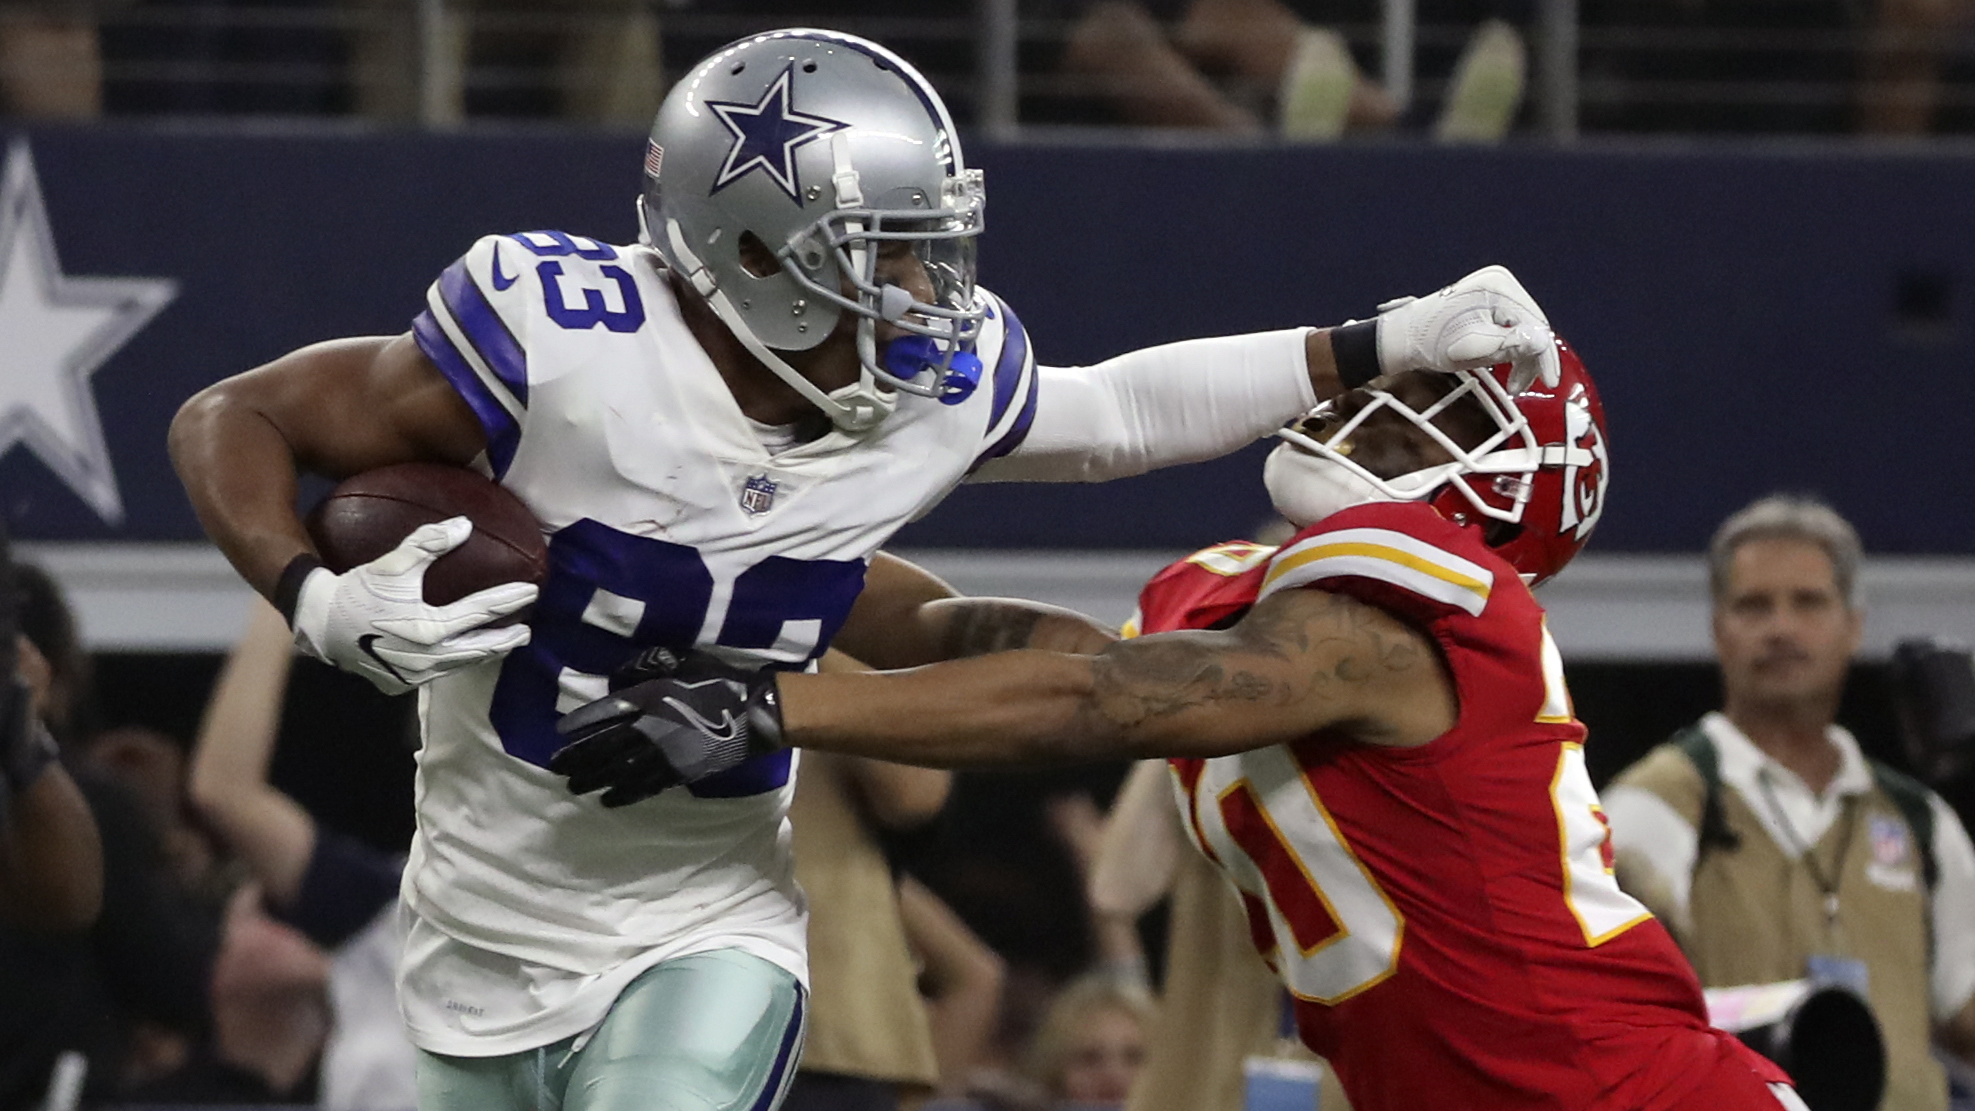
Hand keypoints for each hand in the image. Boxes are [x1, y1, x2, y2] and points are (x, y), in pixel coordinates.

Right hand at [290, 517, 536, 694]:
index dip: (507, 601)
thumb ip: (429, 544)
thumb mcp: (393, 563)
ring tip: (503, 644)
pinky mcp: (400, 684)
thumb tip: (465, 525)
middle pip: (478, 649)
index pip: (479, 613)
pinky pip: (438, 674)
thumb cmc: (358, 589)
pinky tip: (464, 655)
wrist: (318, 624)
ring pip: (459, 665)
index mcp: (427, 629)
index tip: (530, 591)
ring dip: (483, 654)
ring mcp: (413, 676)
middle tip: (526, 631)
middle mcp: (426, 659)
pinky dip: (455, 663)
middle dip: (505, 639)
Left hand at [551, 650, 786, 806]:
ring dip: (594, 779)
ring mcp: (663, 753)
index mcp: (649, 697)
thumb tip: (618, 676)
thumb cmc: (718, 681)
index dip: (581, 723)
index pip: (606, 711)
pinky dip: (623, 795)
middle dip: (579, 757)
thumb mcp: (682, 660)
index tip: (560, 732)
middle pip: (605, 746)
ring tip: (575, 786)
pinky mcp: (678, 772)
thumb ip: (648, 665)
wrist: (753, 712)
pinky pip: (644, 787)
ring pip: (619, 770)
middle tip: (557, 768)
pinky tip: (608, 800)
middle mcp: (650, 728)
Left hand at [1375, 265, 1559, 391]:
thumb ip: (1509, 346)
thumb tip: (1542, 342)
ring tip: (1512, 382)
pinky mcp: (1489, 298)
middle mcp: (1499, 280)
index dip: (1544, 356)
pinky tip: (1506, 366)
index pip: (1535, 324)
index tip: (1549, 382)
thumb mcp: (1473, 348)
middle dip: (1530, 359)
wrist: (1404, 337)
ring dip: (1522, 356)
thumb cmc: (1431, 342)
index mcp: (1497, 286)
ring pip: (1524, 327)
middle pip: (1532, 325)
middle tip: (1519, 386)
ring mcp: (1495, 287)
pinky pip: (1512, 325)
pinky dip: (1511, 347)